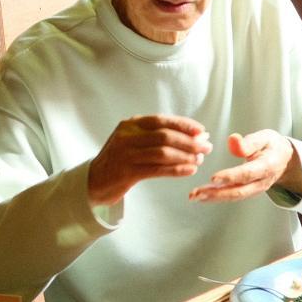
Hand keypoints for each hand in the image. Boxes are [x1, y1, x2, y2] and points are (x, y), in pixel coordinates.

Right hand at [87, 115, 210, 207]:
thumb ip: (158, 136)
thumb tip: (195, 136)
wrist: (94, 181)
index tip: (202, 131)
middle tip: (207, 147)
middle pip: (165, 136)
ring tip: (199, 160)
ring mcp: (126, 154)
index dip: (184, 125)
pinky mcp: (127, 173)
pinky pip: (157, 170)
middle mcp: (127, 136)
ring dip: (185, 156)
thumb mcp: (134, 141)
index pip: (162, 120)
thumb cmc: (120, 160)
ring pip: (163, 153)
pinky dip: (176, 170)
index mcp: (130, 124)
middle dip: (189, 141)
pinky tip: (190, 170)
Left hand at [188, 130, 299, 203]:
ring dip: (213, 198)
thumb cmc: (272, 146)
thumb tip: (232, 140)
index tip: (213, 178)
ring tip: (194, 196)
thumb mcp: (265, 137)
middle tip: (197, 193)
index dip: (230, 177)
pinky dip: (216, 197)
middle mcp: (261, 182)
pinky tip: (202, 196)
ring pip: (234, 196)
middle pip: (238, 191)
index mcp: (267, 166)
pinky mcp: (248, 192)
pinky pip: (232, 196)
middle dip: (216, 193)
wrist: (284, 160)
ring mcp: (255, 189)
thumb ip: (249, 141)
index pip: (247, 173)